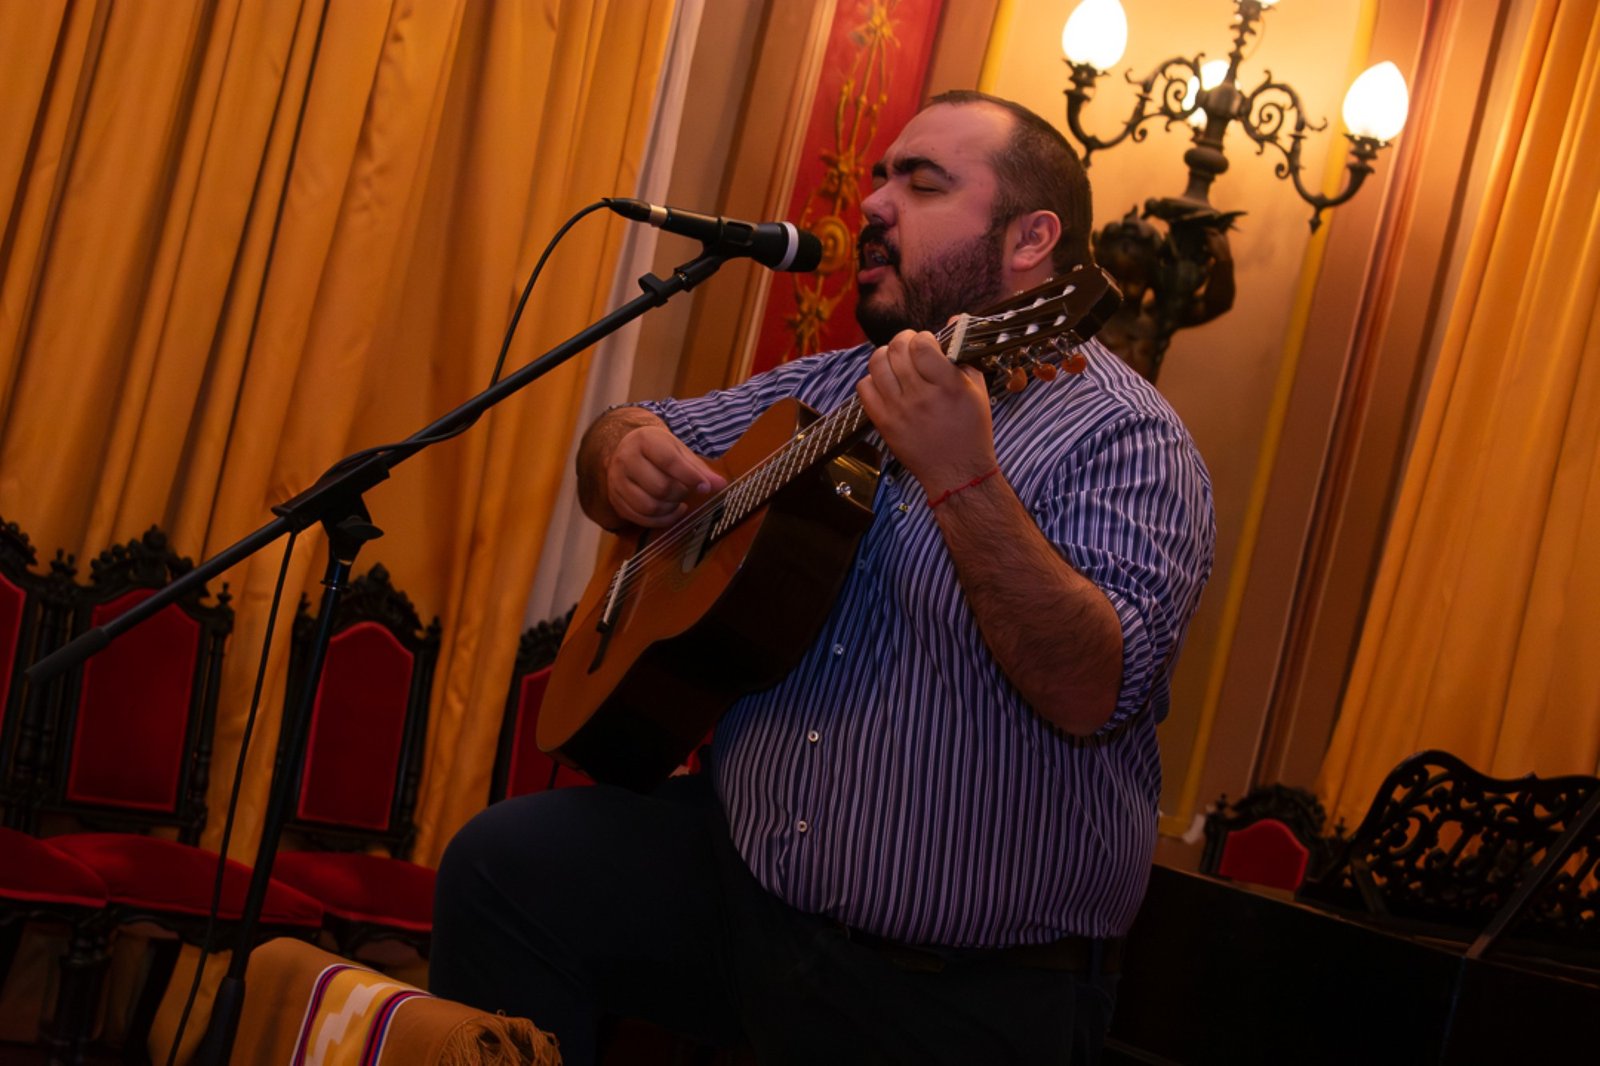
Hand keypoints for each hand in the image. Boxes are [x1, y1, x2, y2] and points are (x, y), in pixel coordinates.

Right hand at [606, 425, 726, 527]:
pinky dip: (662, 520)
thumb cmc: (658, 450)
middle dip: (680, 493)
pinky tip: (672, 512)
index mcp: (644, 440)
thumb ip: (699, 468)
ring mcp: (617, 481)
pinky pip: (641, 519)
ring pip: (649, 506)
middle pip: (660, 487)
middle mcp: (626, 459)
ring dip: (671, 509)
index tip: (705, 487)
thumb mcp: (679, 451)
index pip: (669, 461)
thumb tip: (720, 485)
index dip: (691, 477)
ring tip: (678, 501)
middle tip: (687, 490)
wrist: (627, 450)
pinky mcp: (616, 500)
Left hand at [855, 329, 996, 493]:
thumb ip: (964, 355)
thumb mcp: (977, 391)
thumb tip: (954, 320)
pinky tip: (886, 384)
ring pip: (877, 364)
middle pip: (897, 349)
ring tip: (896, 362)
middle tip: (910, 346)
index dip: (923, 337)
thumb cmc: (971, 430)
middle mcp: (921, 397)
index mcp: (948, 386)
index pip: (922, 344)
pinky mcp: (883, 423)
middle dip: (903, 340)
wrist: (957, 472)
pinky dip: (872, 380)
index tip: (928, 343)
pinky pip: (864, 388)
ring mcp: (899, 411)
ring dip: (886, 355)